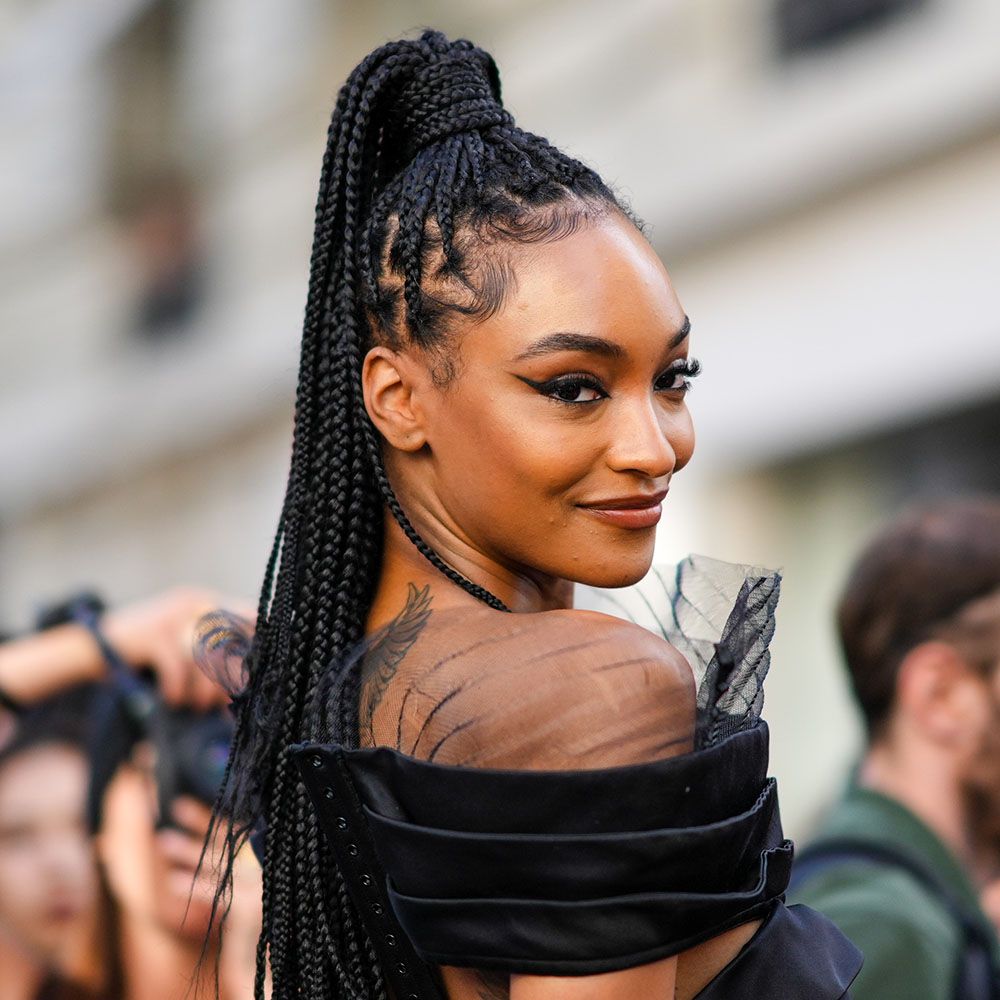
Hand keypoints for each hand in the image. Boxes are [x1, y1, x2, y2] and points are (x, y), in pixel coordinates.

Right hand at [103, 587, 253, 709]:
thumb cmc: (148, 654)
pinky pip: (177, 666)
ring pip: (207, 655)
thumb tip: (247, 684)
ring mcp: (172, 615)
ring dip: (205, 688)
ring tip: (199, 705)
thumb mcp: (184, 644)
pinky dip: (177, 688)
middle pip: (231, 640)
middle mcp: (194, 602)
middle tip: (223, 702)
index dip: (255, 647)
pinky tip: (172, 699)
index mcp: (207, 601)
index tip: (254, 678)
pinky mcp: (151, 633)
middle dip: (231, 677)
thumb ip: (214, 652)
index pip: (247, 617)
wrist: (93, 647)